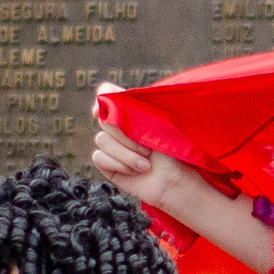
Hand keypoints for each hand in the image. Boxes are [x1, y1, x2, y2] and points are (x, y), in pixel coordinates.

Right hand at [92, 87, 190, 209]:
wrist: (174, 180)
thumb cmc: (171, 150)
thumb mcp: (156, 121)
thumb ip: (132, 105)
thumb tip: (104, 98)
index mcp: (130, 110)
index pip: (106, 93)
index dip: (101, 101)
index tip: (103, 111)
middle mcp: (118, 126)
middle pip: (103, 120)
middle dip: (126, 136)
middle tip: (148, 149)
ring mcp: (111, 145)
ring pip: (101, 140)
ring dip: (127, 154)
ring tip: (146, 164)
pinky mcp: (106, 164)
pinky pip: (98, 157)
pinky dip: (119, 164)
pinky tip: (134, 171)